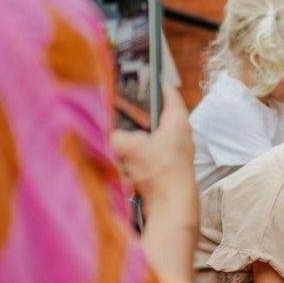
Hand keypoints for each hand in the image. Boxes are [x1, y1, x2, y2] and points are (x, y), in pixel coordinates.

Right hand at [110, 85, 198, 282]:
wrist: (172, 207)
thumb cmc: (160, 172)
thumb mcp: (131, 147)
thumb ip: (115, 136)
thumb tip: (103, 134)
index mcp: (178, 121)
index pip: (168, 93)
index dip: (155, 83)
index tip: (145, 75)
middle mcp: (180, 135)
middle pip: (157, 115)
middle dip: (138, 111)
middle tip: (121, 104)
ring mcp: (174, 152)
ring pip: (150, 136)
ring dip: (134, 135)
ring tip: (115, 130)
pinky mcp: (166, 169)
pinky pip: (147, 154)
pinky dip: (135, 153)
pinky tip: (121, 156)